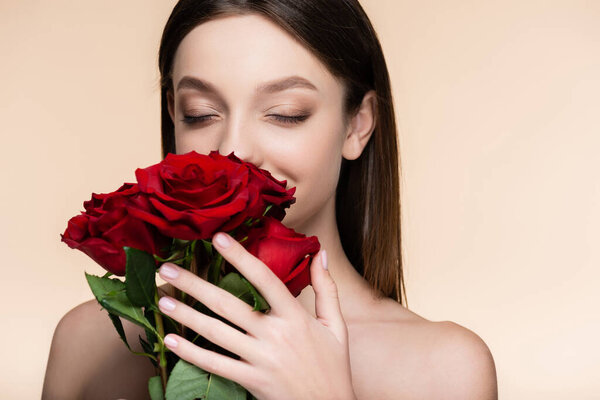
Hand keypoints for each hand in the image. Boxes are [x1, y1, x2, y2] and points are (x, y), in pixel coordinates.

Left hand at [156, 232, 356, 399]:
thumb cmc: (334, 367)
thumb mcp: (336, 326)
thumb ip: (327, 289)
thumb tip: (321, 255)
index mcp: (295, 316)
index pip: (265, 279)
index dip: (241, 257)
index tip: (218, 238)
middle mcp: (275, 334)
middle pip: (228, 304)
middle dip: (194, 284)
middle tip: (167, 268)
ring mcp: (261, 359)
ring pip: (216, 333)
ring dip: (186, 315)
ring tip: (162, 299)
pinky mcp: (252, 381)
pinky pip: (216, 365)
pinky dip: (191, 353)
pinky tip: (171, 341)